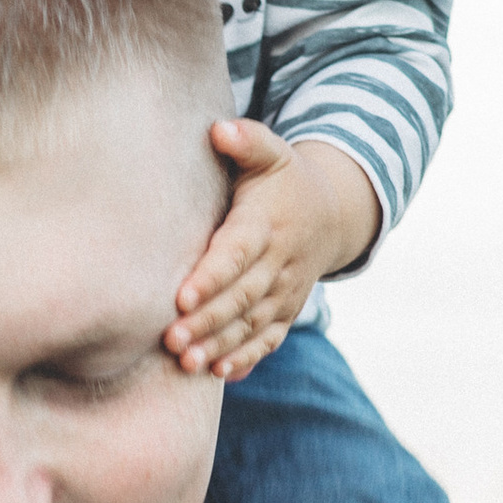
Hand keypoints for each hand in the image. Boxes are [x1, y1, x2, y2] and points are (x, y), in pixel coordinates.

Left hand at [166, 124, 382, 377]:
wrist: (330, 214)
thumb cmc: (283, 180)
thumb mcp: (272, 153)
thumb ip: (247, 140)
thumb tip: (219, 130)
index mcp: (266, 224)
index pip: (237, 254)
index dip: (212, 277)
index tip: (181, 297)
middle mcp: (279, 262)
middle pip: (241, 297)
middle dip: (208, 321)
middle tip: (171, 339)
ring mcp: (285, 291)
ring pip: (252, 324)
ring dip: (221, 345)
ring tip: (187, 363)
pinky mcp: (285, 311)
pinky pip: (269, 339)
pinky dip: (247, 357)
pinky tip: (221, 372)